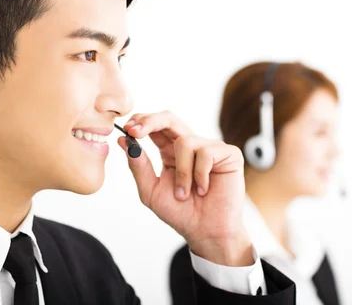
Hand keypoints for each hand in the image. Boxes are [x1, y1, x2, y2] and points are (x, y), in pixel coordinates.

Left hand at [118, 111, 253, 266]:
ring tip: (185, 193)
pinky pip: (206, 153)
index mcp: (169, 151)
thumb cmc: (180, 213)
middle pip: (169, 118)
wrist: (205, 233)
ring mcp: (210, 148)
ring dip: (181, 172)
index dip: (141, 122)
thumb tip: (124, 140)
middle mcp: (190, 145)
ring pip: (185, 141)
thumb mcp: (151, 191)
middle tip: (136, 132)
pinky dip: (200, 175)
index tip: (127, 130)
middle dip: (150, 121)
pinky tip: (204, 190)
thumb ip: (138, 166)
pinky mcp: (228, 154)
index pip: (155, 127)